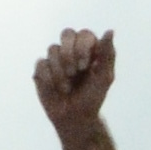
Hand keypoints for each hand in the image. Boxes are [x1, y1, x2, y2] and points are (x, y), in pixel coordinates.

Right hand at [36, 25, 116, 139]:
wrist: (75, 118)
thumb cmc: (92, 97)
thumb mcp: (105, 77)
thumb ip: (108, 54)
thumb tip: (110, 31)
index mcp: (89, 49)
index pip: (84, 34)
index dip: (82, 48)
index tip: (84, 67)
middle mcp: (71, 50)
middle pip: (66, 33)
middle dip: (69, 53)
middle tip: (74, 72)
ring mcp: (55, 59)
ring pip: (52, 49)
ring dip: (60, 70)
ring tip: (66, 87)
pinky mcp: (41, 69)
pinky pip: (41, 63)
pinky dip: (49, 77)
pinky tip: (55, 88)